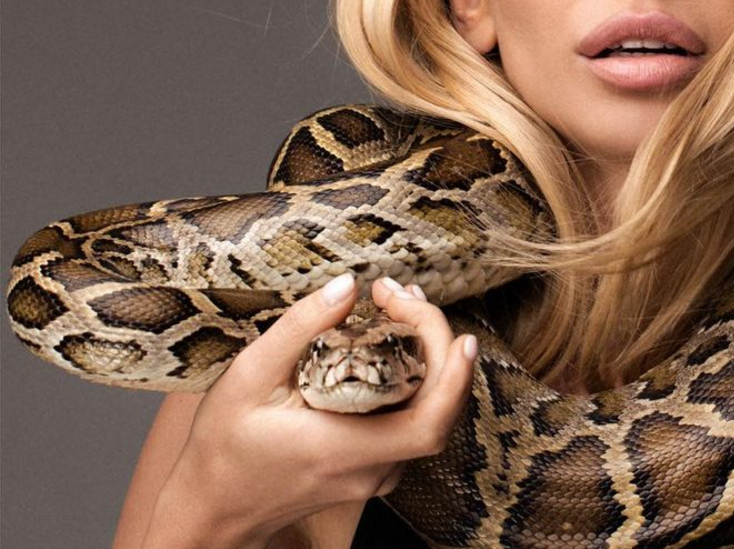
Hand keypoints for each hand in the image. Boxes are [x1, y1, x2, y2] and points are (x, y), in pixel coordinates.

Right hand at [142, 274, 476, 548]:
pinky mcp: (373, 469)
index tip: (457, 333)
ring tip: (399, 305)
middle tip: (400, 295)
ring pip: (429, 412)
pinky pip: (411, 420)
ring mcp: (376, 474)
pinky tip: (393, 340)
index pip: (427, 424)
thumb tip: (347, 286)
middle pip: (439, 409)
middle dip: (436, 343)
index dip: (456, 379)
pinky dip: (414, 377)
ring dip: (428, 356)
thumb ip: (300, 328)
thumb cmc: (223, 447)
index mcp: (343, 450)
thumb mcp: (248, 376)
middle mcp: (370, 469)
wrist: (213, 509)